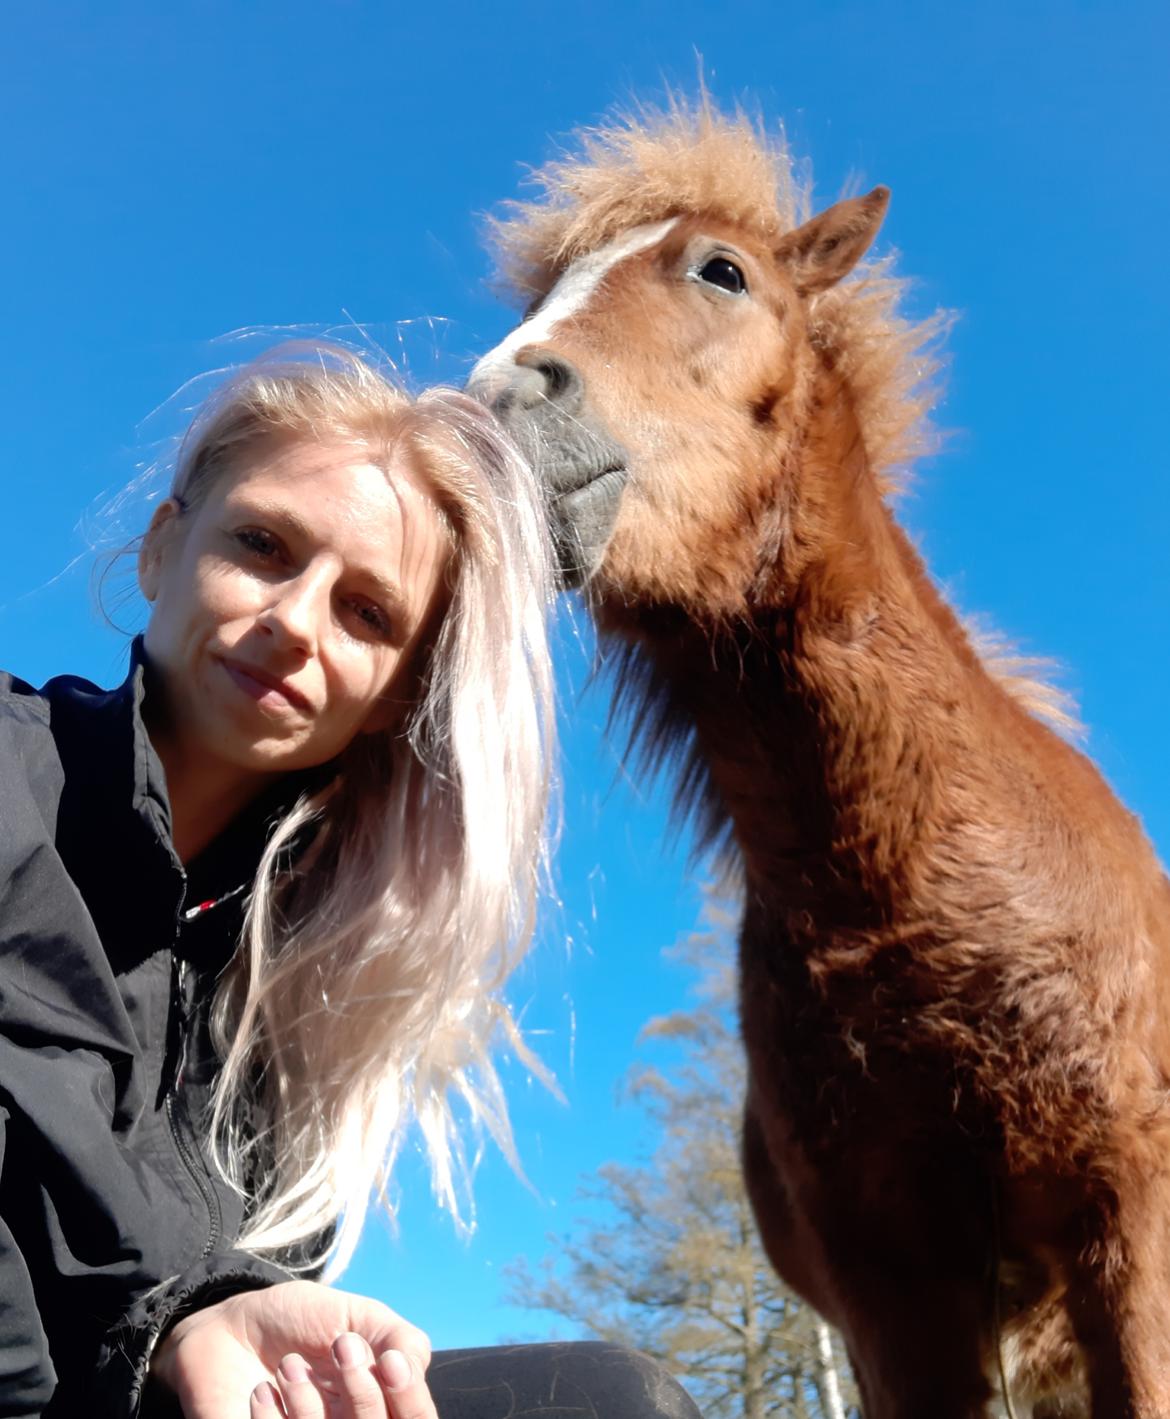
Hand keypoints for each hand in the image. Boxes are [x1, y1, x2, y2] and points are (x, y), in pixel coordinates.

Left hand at [149, 1279, 435, 1418]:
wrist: (229, 1327)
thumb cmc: (299, 1320)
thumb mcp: (356, 1316)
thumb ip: (399, 1338)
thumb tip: (410, 1368)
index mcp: (377, 1404)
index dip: (410, 1399)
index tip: (390, 1360)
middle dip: (362, 1393)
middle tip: (339, 1344)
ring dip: (308, 1404)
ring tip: (287, 1364)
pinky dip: (269, 1418)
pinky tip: (259, 1391)